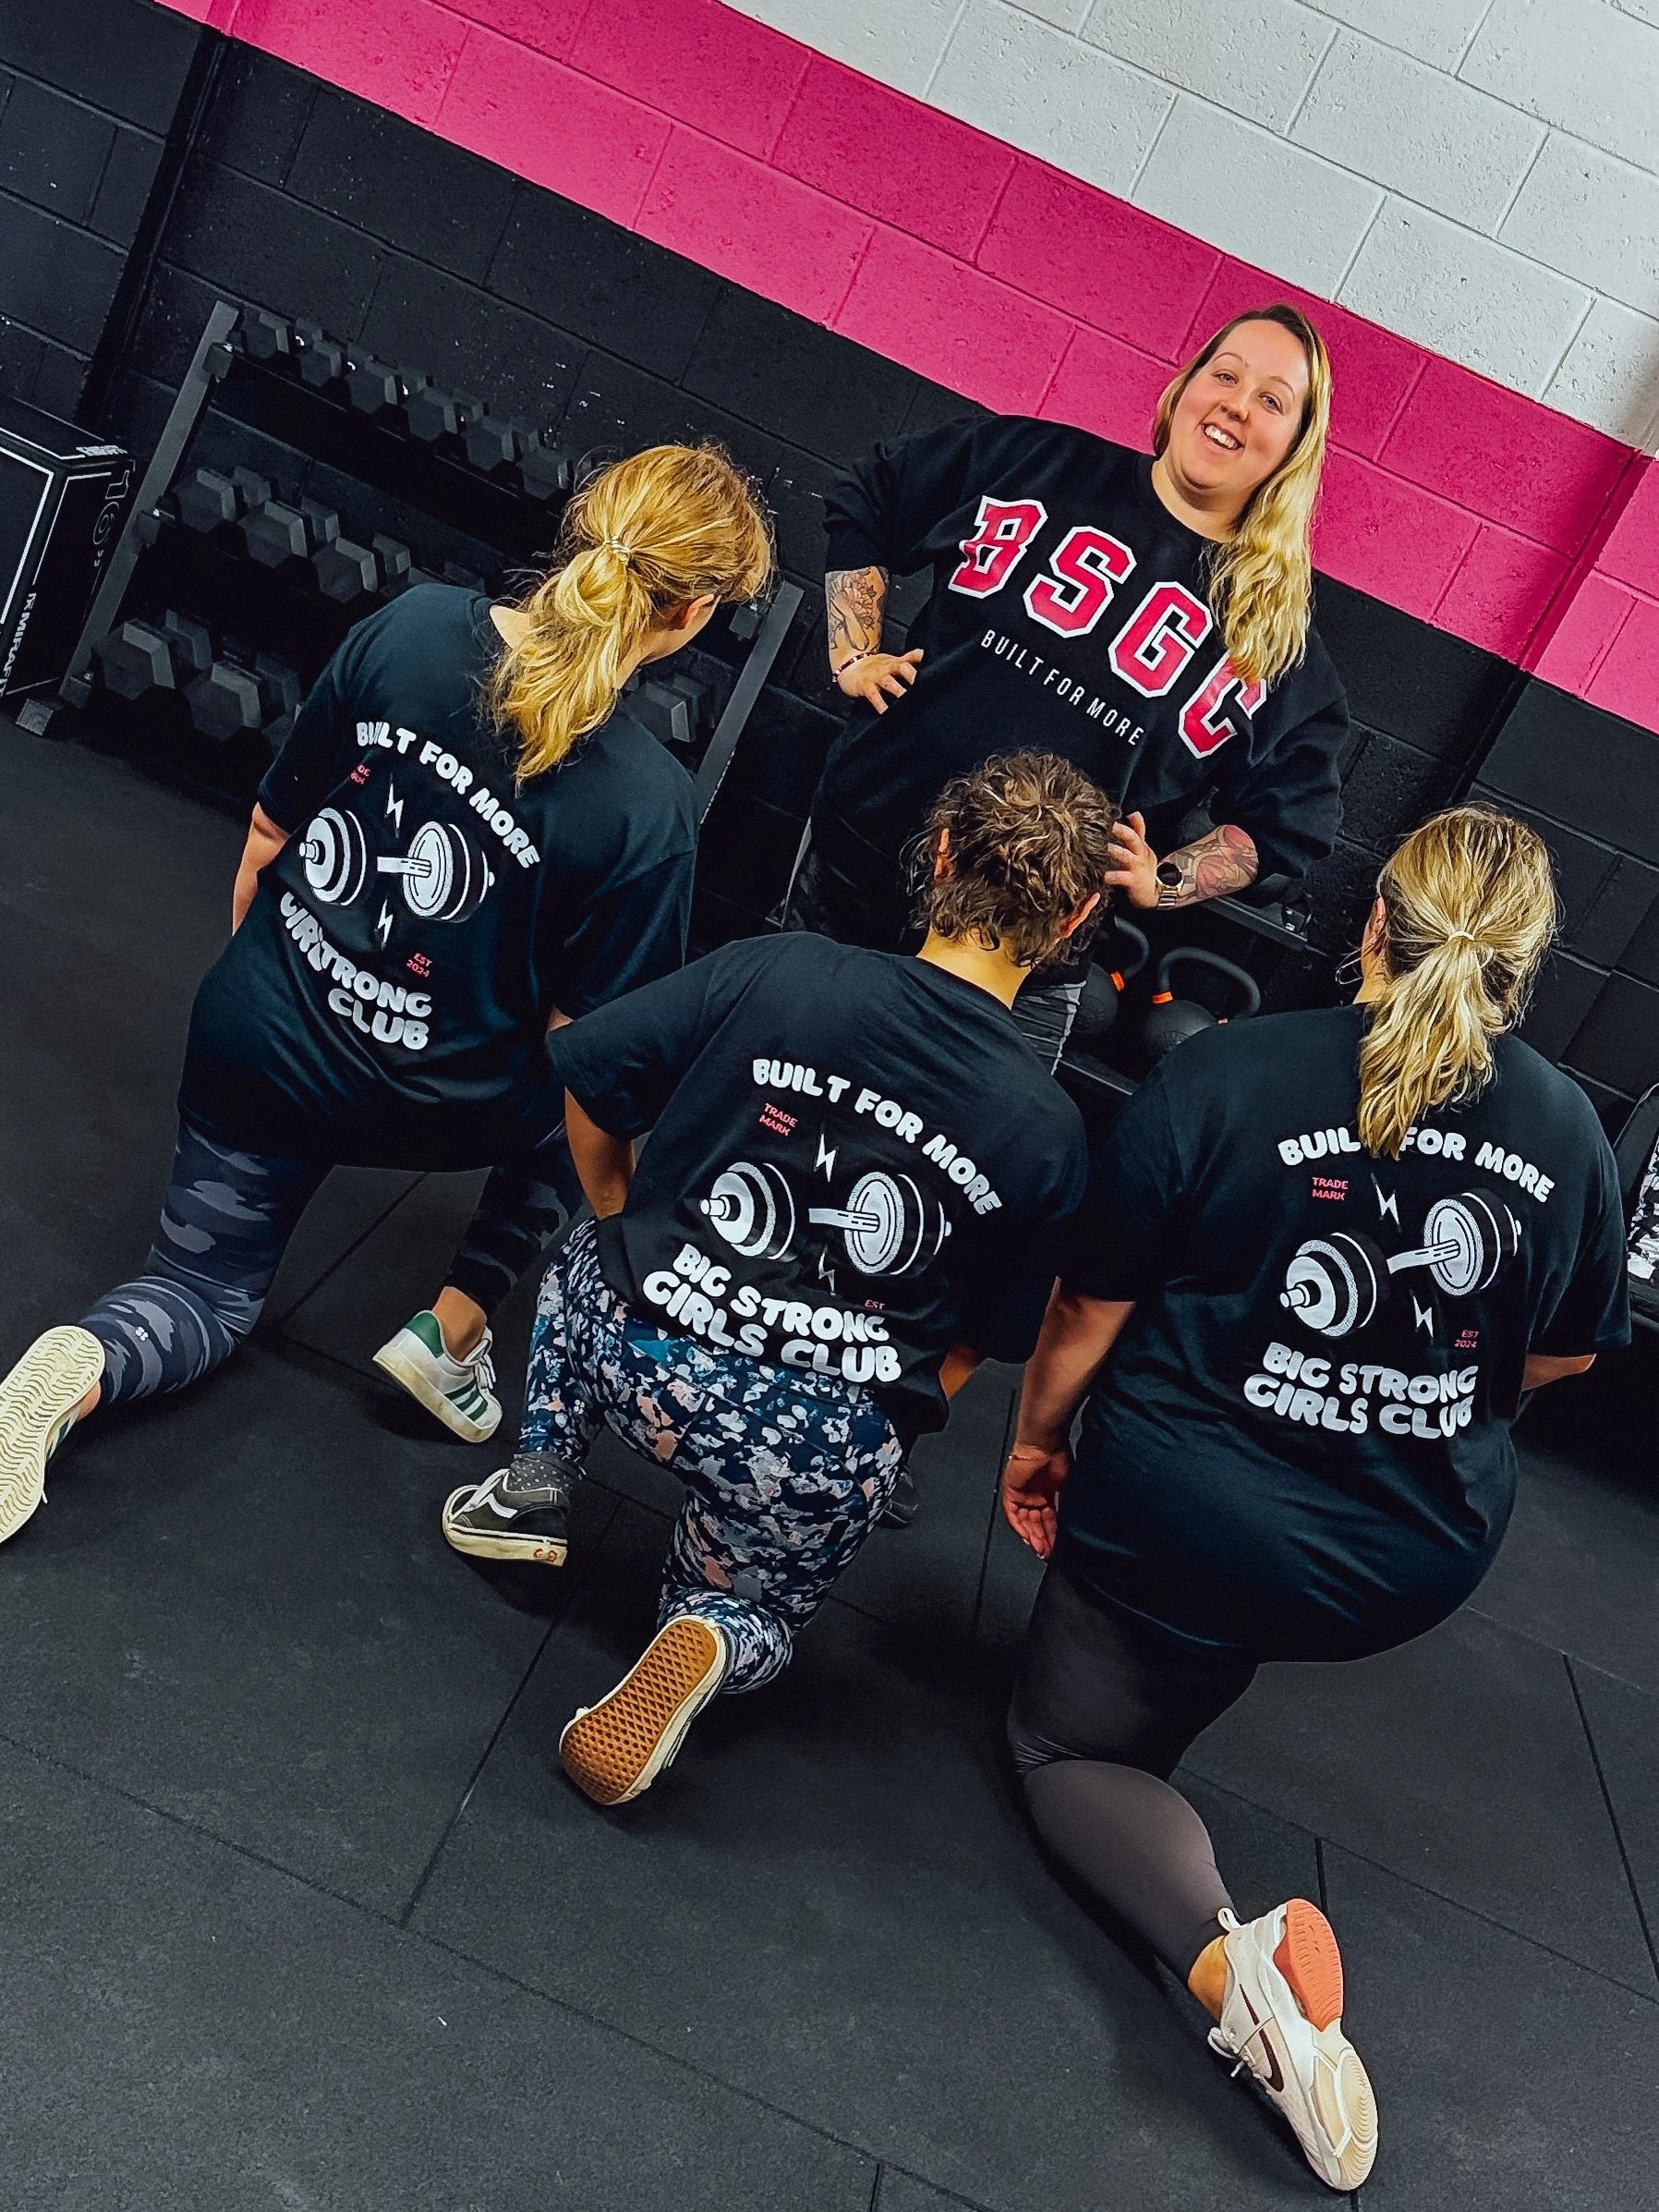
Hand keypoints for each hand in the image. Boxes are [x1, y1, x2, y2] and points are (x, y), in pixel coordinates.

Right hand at [836, 648, 921, 713]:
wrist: (850, 667)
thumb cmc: (877, 667)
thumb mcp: (894, 661)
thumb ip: (911, 661)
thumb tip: (928, 659)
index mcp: (897, 662)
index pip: (913, 657)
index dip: (923, 659)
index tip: (936, 664)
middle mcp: (888, 667)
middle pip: (903, 668)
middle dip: (914, 676)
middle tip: (926, 686)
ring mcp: (877, 676)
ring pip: (890, 683)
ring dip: (900, 691)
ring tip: (908, 700)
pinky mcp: (866, 687)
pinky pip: (875, 697)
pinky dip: (881, 705)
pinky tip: (887, 712)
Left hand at [1001, 1440, 1070, 1558]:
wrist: (1046, 1441)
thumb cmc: (1058, 1455)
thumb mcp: (1067, 1486)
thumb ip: (1065, 1504)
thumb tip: (1070, 1523)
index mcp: (1047, 1492)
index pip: (1048, 1519)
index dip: (1052, 1534)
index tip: (1057, 1547)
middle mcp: (1033, 1494)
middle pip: (1036, 1523)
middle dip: (1042, 1538)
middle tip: (1048, 1553)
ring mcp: (1022, 1493)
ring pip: (1024, 1521)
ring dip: (1032, 1536)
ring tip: (1041, 1549)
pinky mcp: (1011, 1490)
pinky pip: (1012, 1514)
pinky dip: (1019, 1526)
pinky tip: (1027, 1538)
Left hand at [1104, 810, 1159, 909]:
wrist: (1153, 894)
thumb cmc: (1143, 869)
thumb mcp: (1143, 850)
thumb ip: (1138, 831)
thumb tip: (1133, 813)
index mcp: (1141, 846)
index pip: (1137, 830)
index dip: (1130, 822)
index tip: (1114, 816)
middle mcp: (1140, 854)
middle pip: (1133, 839)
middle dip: (1122, 831)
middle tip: (1109, 826)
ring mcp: (1137, 868)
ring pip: (1126, 856)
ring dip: (1115, 851)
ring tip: (1105, 847)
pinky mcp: (1132, 881)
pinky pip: (1120, 877)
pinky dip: (1111, 876)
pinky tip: (1102, 874)